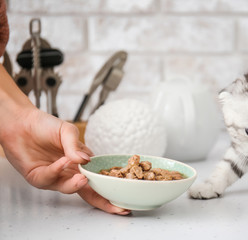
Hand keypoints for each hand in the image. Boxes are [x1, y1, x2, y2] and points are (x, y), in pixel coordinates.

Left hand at [0, 108, 130, 214]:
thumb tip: (87, 161)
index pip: (99, 180)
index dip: (110, 190)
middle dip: (102, 201)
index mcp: (81, 164)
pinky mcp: (38, 177)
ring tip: (83, 177)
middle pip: (89, 192)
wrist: (21, 122)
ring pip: (69, 189)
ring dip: (76, 184)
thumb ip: (76, 147)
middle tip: (114, 205)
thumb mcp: (68, 131)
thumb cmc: (46, 126)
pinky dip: (57, 170)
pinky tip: (63, 161)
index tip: (123, 198)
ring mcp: (54, 177)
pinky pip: (50, 179)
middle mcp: (69, 173)